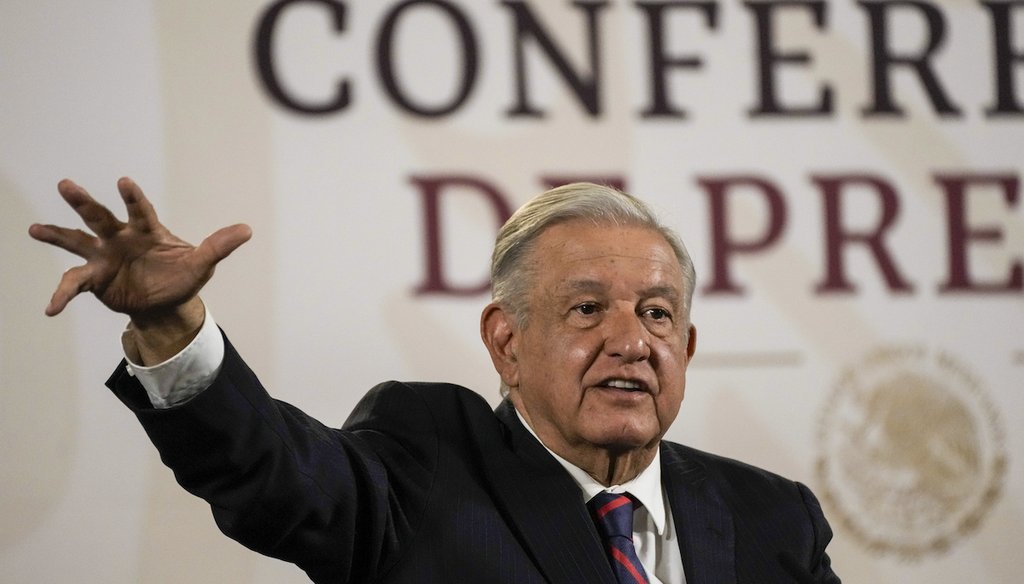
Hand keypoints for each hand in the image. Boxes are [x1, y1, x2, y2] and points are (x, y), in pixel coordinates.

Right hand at [29, 177, 250, 320]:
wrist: (166, 303)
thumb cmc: (182, 276)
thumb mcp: (202, 264)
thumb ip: (218, 246)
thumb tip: (247, 229)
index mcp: (147, 231)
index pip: (140, 210)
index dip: (133, 197)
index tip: (124, 182)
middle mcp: (121, 238)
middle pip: (100, 217)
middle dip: (83, 202)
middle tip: (65, 184)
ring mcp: (104, 256)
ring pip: (77, 241)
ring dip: (56, 234)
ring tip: (34, 229)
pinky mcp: (94, 278)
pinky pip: (74, 284)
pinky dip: (61, 295)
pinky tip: (50, 309)